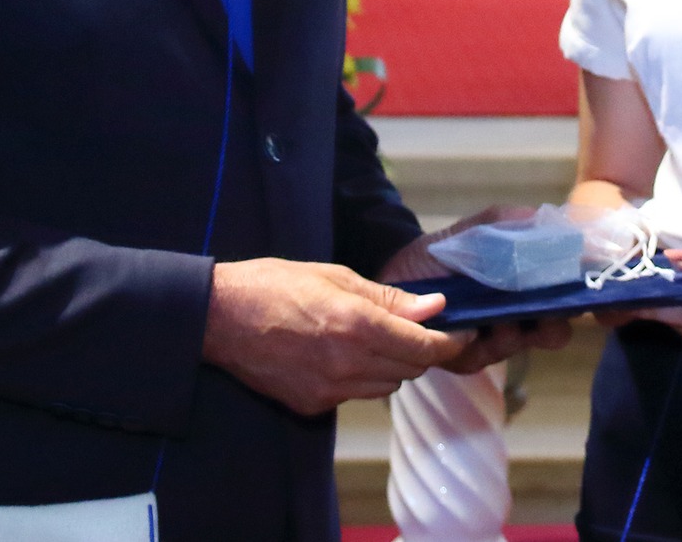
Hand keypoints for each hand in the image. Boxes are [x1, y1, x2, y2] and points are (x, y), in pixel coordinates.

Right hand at [203, 258, 471, 415]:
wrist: (219, 318)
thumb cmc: (273, 285)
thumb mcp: (335, 276)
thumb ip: (388, 298)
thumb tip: (434, 307)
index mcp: (357, 325)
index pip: (425, 347)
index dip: (452, 342)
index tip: (463, 333)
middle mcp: (348, 363)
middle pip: (410, 369)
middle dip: (420, 350)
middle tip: (415, 327)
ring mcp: (329, 389)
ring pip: (386, 386)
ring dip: (391, 365)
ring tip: (371, 337)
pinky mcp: (312, 405)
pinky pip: (354, 395)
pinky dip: (359, 377)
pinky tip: (339, 354)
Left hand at [377, 207, 574, 371]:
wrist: (399, 270)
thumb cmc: (446, 252)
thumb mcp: (481, 230)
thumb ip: (511, 223)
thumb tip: (549, 218)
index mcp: (530, 290)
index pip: (570, 301)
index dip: (593, 304)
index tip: (603, 302)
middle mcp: (518, 320)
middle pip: (554, 332)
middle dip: (554, 324)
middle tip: (548, 311)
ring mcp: (492, 342)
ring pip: (519, 346)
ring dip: (515, 333)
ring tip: (504, 320)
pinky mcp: (463, 358)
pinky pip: (480, 357)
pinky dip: (478, 343)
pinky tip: (472, 331)